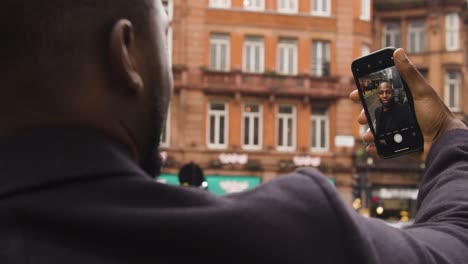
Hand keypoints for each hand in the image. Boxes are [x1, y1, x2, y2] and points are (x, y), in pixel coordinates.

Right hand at [350, 48, 466, 160]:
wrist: (444, 141)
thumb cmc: (436, 114)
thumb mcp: (422, 91)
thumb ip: (409, 73)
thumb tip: (398, 51)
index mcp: (402, 99)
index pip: (379, 94)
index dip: (365, 93)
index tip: (354, 94)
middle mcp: (397, 113)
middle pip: (373, 112)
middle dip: (363, 115)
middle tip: (361, 119)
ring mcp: (397, 129)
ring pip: (375, 130)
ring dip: (368, 133)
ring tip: (368, 136)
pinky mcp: (398, 144)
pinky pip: (382, 146)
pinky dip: (374, 147)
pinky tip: (372, 146)